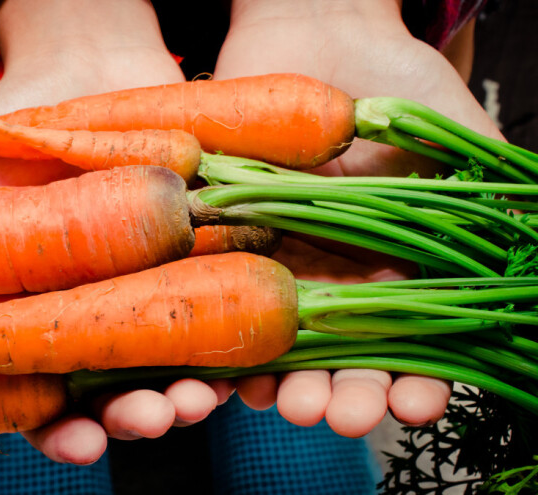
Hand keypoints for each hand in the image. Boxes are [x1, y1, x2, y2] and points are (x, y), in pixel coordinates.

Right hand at [0, 0, 230, 464]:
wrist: (73, 73)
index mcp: (39, 327)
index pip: (52, 403)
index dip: (63, 432)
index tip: (76, 441)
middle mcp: (100, 322)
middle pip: (123, 393)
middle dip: (136, 416)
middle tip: (150, 418)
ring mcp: (155, 292)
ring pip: (176, 363)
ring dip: (188, 392)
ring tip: (193, 399)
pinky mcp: (206, 259)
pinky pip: (225, 314)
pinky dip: (233, 345)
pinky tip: (238, 362)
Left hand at [213, 0, 500, 435]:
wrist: (315, 31)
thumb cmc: (397, 79)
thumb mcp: (457, 137)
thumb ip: (490, 196)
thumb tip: (534, 248)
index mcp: (392, 270)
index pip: (408, 343)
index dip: (415, 380)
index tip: (414, 404)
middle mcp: (333, 278)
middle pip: (338, 358)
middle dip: (342, 395)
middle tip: (338, 416)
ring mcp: (275, 263)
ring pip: (276, 345)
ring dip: (282, 382)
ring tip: (289, 404)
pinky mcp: (221, 243)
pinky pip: (217, 301)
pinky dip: (219, 342)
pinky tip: (225, 375)